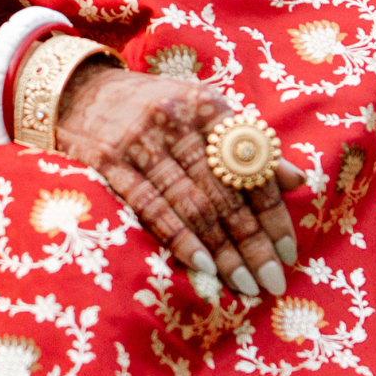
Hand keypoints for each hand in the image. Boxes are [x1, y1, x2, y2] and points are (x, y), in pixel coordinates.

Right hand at [53, 62, 304, 308]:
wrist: (78, 91)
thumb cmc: (153, 107)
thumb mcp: (202, 111)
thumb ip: (246, 144)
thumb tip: (297, 180)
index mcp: (206, 106)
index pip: (251, 166)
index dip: (272, 212)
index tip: (288, 251)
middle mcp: (176, 120)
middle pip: (224, 192)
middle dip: (252, 242)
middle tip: (272, 281)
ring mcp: (140, 143)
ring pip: (191, 205)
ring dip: (222, 251)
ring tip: (244, 284)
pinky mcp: (109, 163)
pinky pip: (151, 208)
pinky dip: (179, 239)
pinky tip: (202, 267)